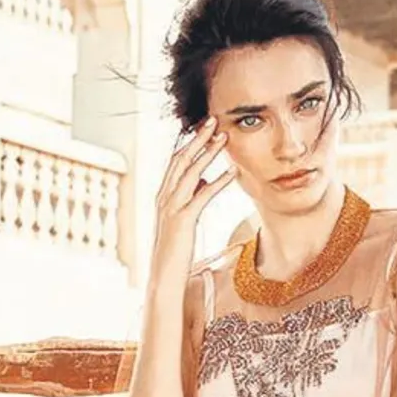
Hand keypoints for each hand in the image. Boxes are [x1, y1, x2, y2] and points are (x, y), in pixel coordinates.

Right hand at [151, 116, 235, 276]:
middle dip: (198, 139)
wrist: (163, 276)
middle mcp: (164, 198)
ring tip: (224, 138)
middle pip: (181, 160)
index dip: (190, 142)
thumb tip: (204, 179)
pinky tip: (232, 172)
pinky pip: (202, 196)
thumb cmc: (175, 250)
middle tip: (214, 120)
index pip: (175, 161)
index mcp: (163, 195)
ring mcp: (172, 208)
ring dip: (208, 153)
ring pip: (190, 173)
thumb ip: (192, 196)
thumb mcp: (183, 218)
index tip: (205, 127)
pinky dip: (218, 182)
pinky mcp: (183, 221)